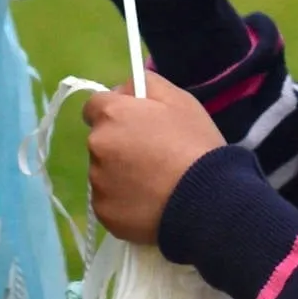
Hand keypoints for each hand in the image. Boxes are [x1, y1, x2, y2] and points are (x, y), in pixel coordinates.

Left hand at [85, 73, 222, 244]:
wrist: (203, 199)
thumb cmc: (192, 143)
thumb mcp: (178, 98)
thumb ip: (145, 84)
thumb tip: (123, 91)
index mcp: (112, 115)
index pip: (93, 106)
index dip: (114, 111)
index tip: (133, 122)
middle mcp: (97, 146)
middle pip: (100, 139)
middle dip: (118, 142)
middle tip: (149, 153)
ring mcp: (98, 183)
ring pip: (103, 171)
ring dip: (119, 172)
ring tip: (152, 182)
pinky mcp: (103, 214)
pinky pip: (108, 200)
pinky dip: (122, 200)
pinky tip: (147, 202)